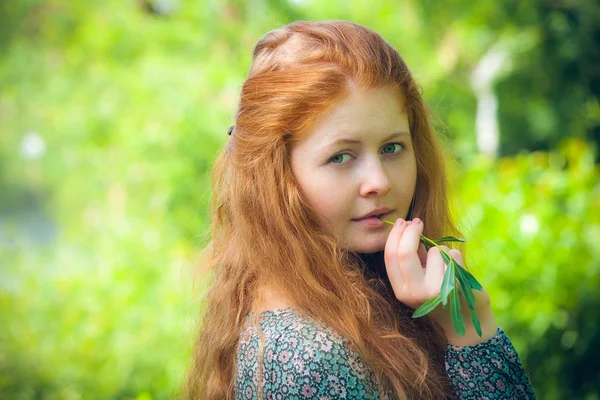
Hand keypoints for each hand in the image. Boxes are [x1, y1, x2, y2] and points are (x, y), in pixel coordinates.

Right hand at [384, 217, 497, 345]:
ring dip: (439, 250)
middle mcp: (416, 293)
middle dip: (411, 231)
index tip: (402, 222)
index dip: (395, 235)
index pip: (391, 257)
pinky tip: (456, 272)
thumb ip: (411, 257)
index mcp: (401, 291)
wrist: (463, 321)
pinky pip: (452, 254)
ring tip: (444, 266)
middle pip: (405, 252)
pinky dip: (454, 257)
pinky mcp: (457, 284)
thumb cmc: (437, 294)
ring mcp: (437, 290)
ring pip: (434, 251)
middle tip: (418, 222)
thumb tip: (407, 226)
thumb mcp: (417, 279)